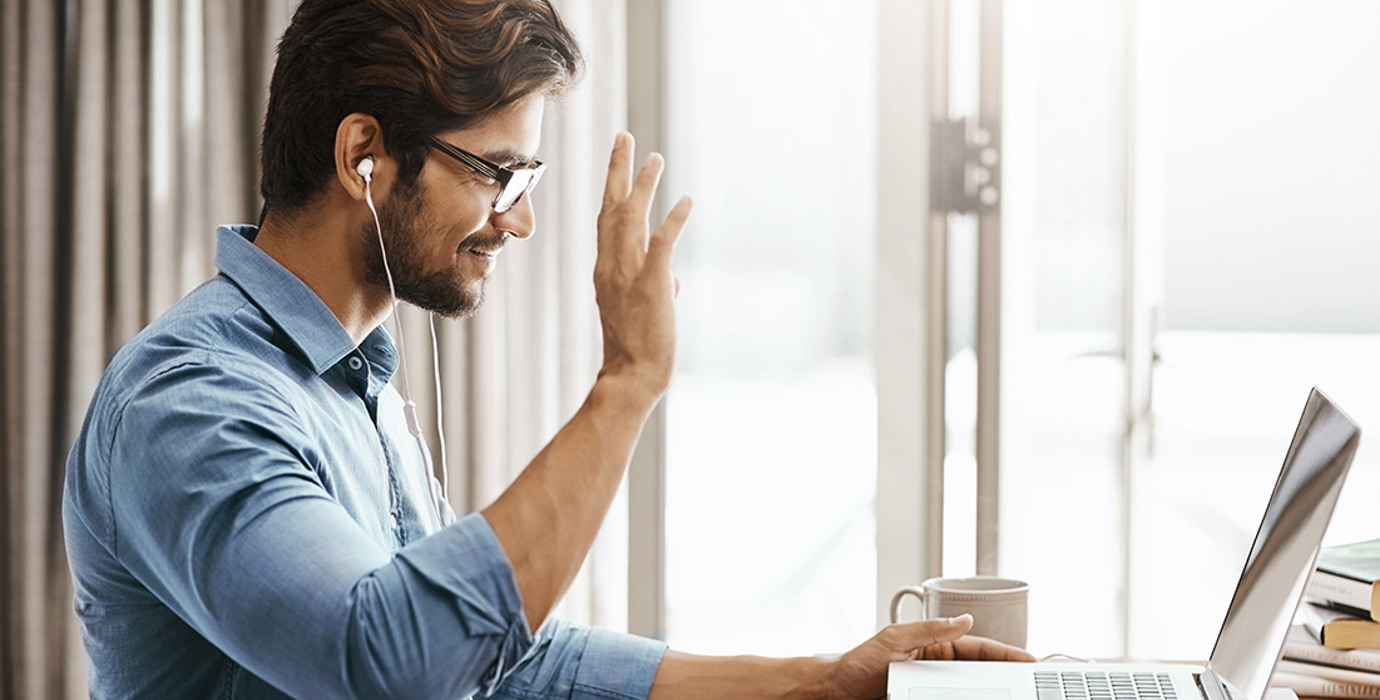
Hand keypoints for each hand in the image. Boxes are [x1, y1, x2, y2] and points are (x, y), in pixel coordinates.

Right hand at [594, 132, 691, 403]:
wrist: (633, 376)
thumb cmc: (636, 348)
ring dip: (644, 185)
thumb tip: (672, 281)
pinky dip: (674, 220)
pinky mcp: (651, 285)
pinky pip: (661, 245)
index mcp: (605, 269)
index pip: (607, 219)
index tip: (618, 159)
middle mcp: (611, 265)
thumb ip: (656, 287)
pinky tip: (686, 201)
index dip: (612, 186)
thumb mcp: (642, 310)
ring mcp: (629, 274)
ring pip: (632, 218)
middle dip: (618, 169)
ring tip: (655, 158)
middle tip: (624, 137)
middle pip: (612, 207)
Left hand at [821, 615, 1035, 699]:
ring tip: (1012, 694)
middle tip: (1029, 682)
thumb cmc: (858, 663)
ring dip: (989, 692)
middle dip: (1005, 674)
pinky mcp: (923, 699)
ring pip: (969, 690)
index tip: (1027, 659)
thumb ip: (931, 629)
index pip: (976, 647)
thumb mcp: (894, 640)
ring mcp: (931, 685)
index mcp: (932, 644)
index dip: (1003, 652)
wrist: (835, 691)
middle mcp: (936, 664)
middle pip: (979, 670)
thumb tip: (964, 619)